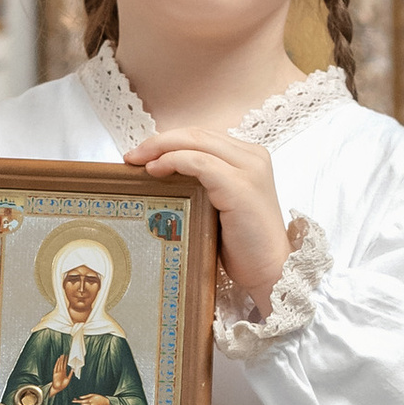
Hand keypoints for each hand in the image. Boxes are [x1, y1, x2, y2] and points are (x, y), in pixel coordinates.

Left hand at [126, 125, 288, 315]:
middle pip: (198, 134)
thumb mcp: (221, 205)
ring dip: (161, 147)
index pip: (204, 137)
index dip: (171, 140)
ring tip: (137, 161)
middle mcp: (253, 157)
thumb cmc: (245, 246)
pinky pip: (200, 162)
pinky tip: (156, 169)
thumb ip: (204, 183)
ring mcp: (250, 169)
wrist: (271, 271)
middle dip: (160, 140)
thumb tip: (162, 171)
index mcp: (250, 157)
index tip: (143, 153)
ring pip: (197, 141)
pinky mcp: (241, 186)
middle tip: (132, 155)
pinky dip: (174, 161)